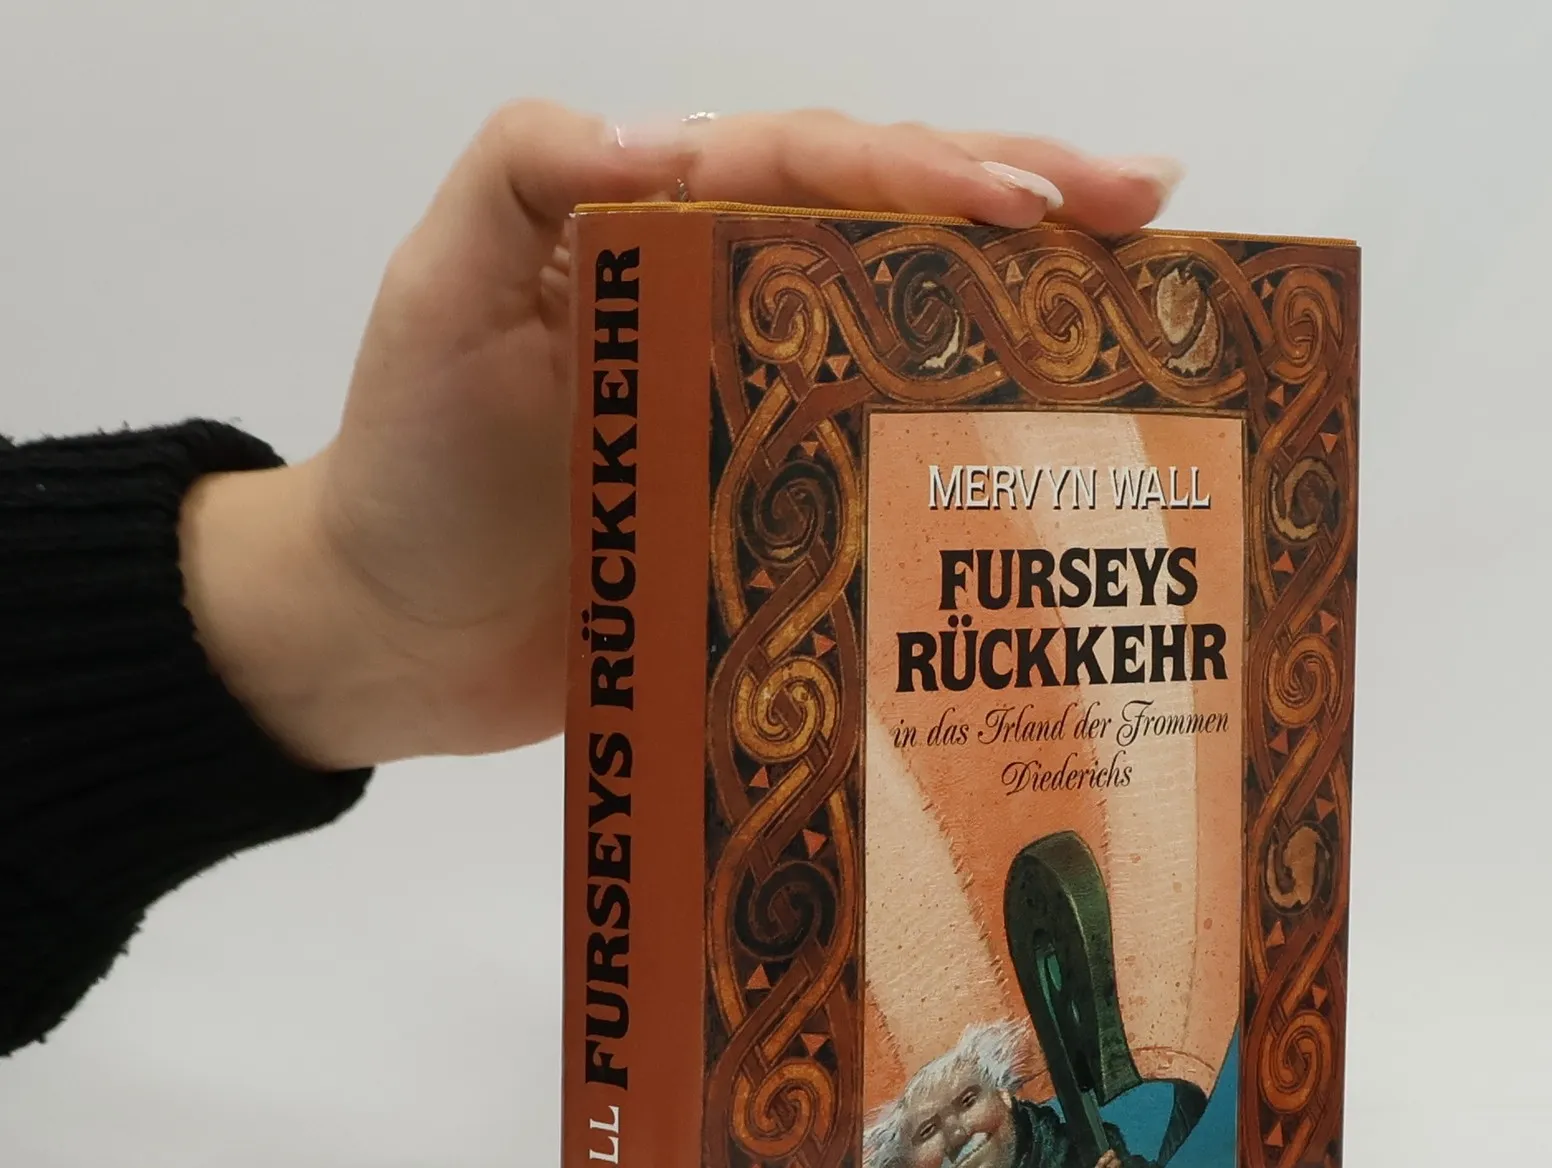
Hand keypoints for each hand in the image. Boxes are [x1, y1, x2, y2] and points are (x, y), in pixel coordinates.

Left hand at [178, 102, 1185, 769]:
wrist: (393, 644)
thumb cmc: (408, 470)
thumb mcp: (439, 292)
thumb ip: (535, 175)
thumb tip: (683, 131)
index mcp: (664, 230)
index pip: (815, 165)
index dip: (930, 173)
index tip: (1037, 205)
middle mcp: (734, 307)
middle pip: (896, 229)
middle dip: (1026, 205)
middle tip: (1150, 208)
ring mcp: (767, 412)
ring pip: (914, 337)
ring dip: (1028, 313)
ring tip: (1143, 298)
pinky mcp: (784, 515)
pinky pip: (891, 466)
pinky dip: (975, 453)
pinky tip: (1058, 454)